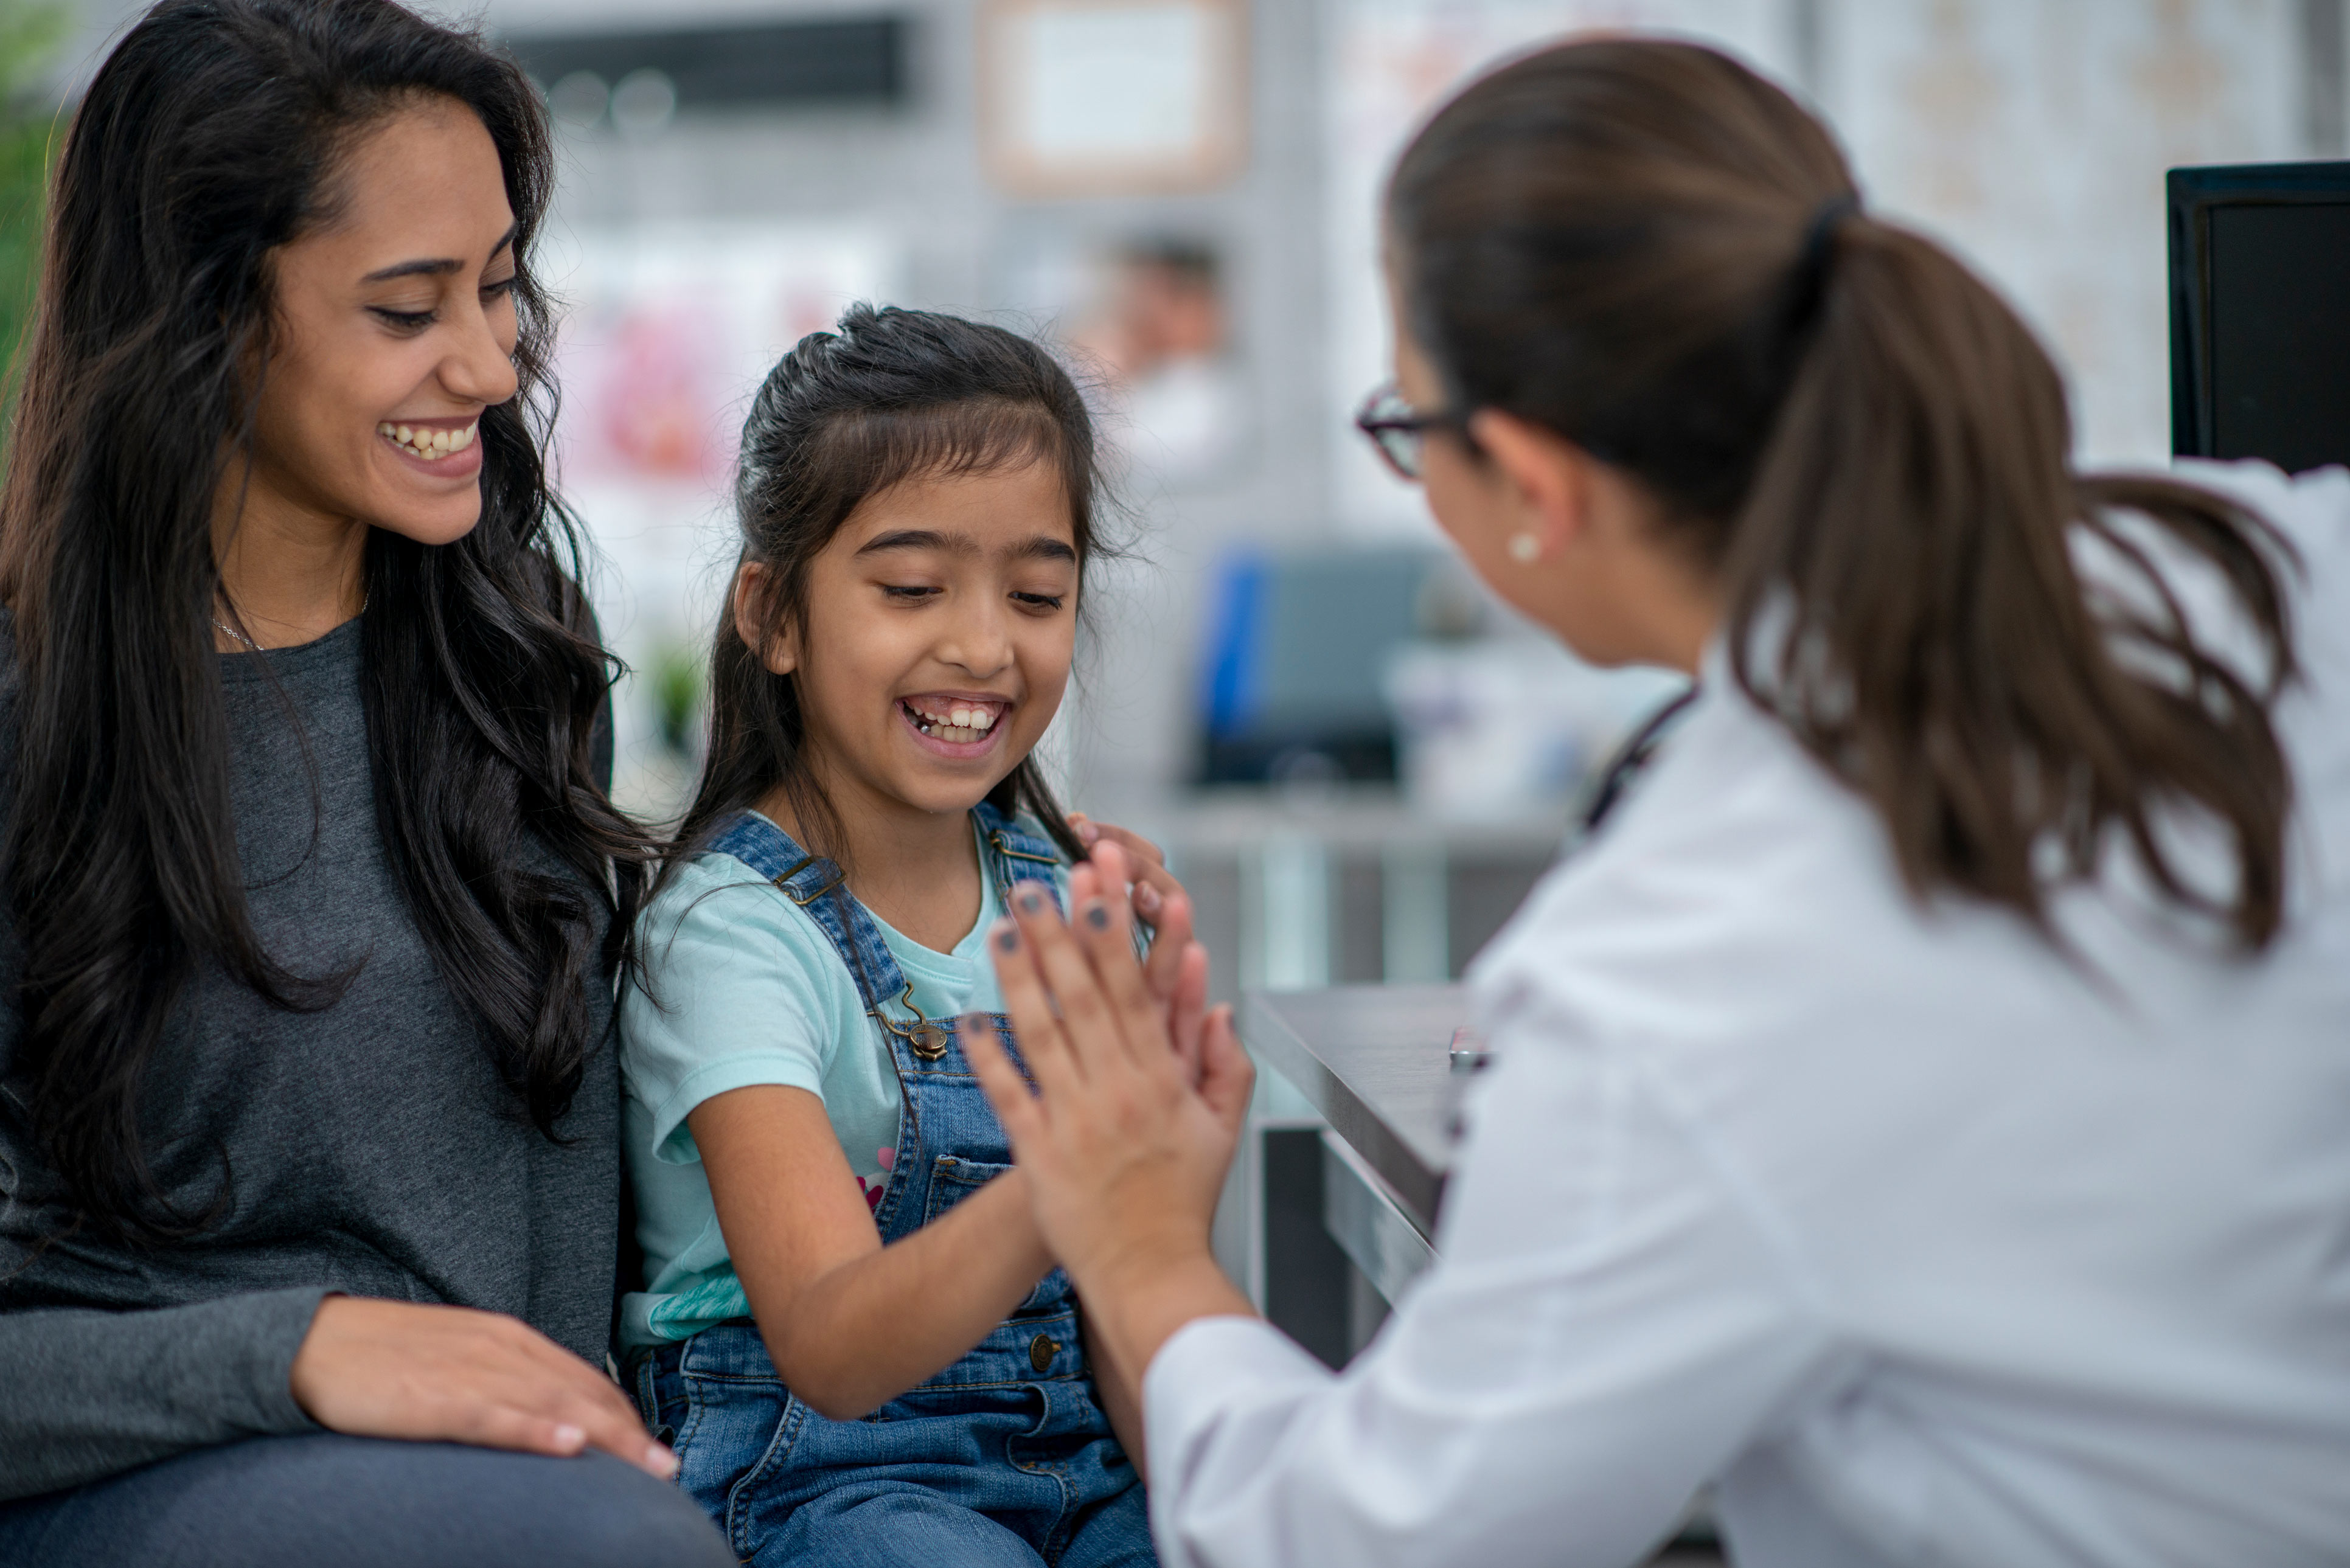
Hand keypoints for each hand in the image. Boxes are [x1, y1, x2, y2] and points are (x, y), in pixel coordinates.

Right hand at [290, 1296, 676, 1477]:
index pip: (583, 1377)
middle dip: (628, 1433)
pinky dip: (535, 1429)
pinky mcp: (431, 1399)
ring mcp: (467, 1371)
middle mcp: (499, 1348)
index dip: (623, 1414)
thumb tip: (551, 1412)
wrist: (311, 1344)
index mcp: (507, 1337)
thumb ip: (506, 1379)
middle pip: (579, 1393)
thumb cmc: (387, 1357)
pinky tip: (568, 1444)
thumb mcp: (460, 1358)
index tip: (652, 1448)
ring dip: (605, 1437)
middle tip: (667, 1470)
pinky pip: (493, 1416)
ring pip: (552, 1404)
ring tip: (644, 1467)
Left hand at [970, 842, 1253, 1303]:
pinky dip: (989, 1056)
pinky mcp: (1039, 1153)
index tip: (1097, 884)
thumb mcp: (1224, 1131)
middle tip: (1037, 880)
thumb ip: (1228, 1066)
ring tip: (1000, 928)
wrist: (1152, 1274)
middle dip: (1059, 932)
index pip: (1133, 989)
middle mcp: (1118, 1091)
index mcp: (1162, 1080)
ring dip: (1019, 976)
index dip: (1112, 932)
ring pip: (1042, 1032)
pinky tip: (969, 1017)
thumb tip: (1220, 1007)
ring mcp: (1075, 1120)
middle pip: (1083, 995)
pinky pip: (1009, 1095)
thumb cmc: (1185, 1203)